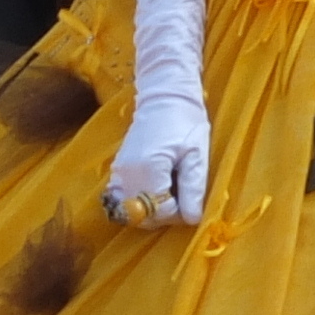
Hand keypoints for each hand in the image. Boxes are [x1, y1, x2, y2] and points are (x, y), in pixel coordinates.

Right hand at [103, 92, 209, 226]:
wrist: (164, 96)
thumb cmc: (185, 122)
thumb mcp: (197, 154)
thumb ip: (194, 188)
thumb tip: (193, 219)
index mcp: (149, 169)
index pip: (160, 211)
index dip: (178, 213)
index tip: (190, 200)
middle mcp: (128, 174)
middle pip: (142, 215)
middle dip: (164, 213)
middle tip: (181, 197)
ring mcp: (118, 172)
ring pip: (131, 210)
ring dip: (151, 209)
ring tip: (169, 191)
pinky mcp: (117, 169)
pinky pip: (122, 198)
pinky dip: (137, 201)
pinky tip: (155, 188)